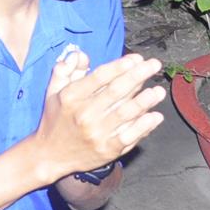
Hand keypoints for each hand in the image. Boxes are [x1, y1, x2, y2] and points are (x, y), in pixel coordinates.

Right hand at [32, 51, 166, 180]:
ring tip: (159, 91)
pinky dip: (144, 126)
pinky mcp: (107, 150)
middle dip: (138, 76)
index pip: (100, 77)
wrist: (50, 155)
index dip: (120, 66)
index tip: (136, 58)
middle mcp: (84, 114)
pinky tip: (156, 116)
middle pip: (116, 91)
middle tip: (154, 65)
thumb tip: (79, 55)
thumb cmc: (55, 119)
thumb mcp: (52, 91)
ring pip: (125, 113)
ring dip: (145, 101)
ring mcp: (97, 133)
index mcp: (71, 97)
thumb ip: (65, 70)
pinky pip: (129, 136)